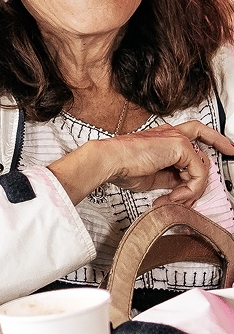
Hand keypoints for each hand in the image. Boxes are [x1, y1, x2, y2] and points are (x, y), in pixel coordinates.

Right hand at [49, 119, 233, 205]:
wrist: (111, 160)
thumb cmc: (123, 167)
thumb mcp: (154, 175)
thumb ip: (171, 176)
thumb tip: (183, 186)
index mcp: (163, 137)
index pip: (194, 134)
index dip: (213, 138)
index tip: (228, 147)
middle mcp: (171, 133)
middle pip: (204, 142)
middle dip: (211, 162)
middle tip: (212, 173)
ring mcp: (177, 138)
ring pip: (202, 166)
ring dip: (192, 190)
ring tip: (175, 200)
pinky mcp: (180, 146)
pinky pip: (198, 173)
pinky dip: (189, 189)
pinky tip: (174, 196)